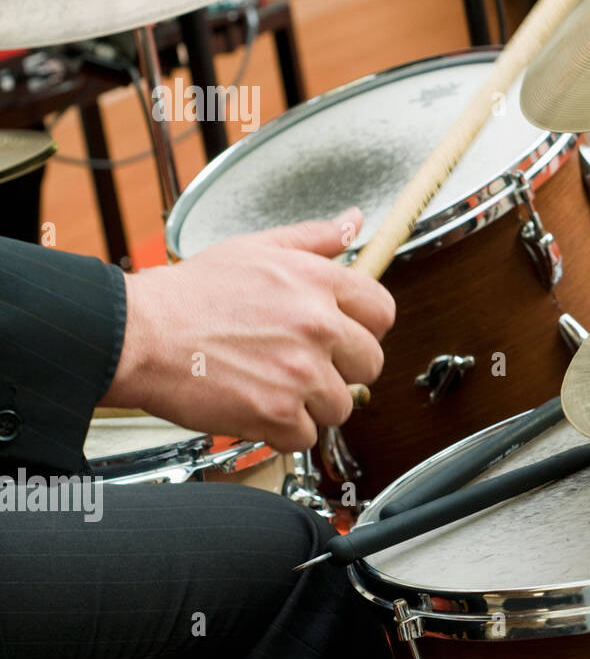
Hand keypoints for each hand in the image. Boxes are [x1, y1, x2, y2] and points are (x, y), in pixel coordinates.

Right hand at [100, 208, 395, 451]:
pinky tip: (259, 407)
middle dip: (342, 369)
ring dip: (312, 404)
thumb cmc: (189, 294)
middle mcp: (317, 326)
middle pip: (370, 364)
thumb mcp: (257, 248)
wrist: (137, 334)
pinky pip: (307, 436)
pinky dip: (284, 431)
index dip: (365, 327)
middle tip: (305, 365)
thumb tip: (353, 221)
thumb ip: (314, 238)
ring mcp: (300, 372)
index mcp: (317, 283)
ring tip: (275, 386)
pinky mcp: (276, 412)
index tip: (345, 335)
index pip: (383, 312)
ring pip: (340, 405)